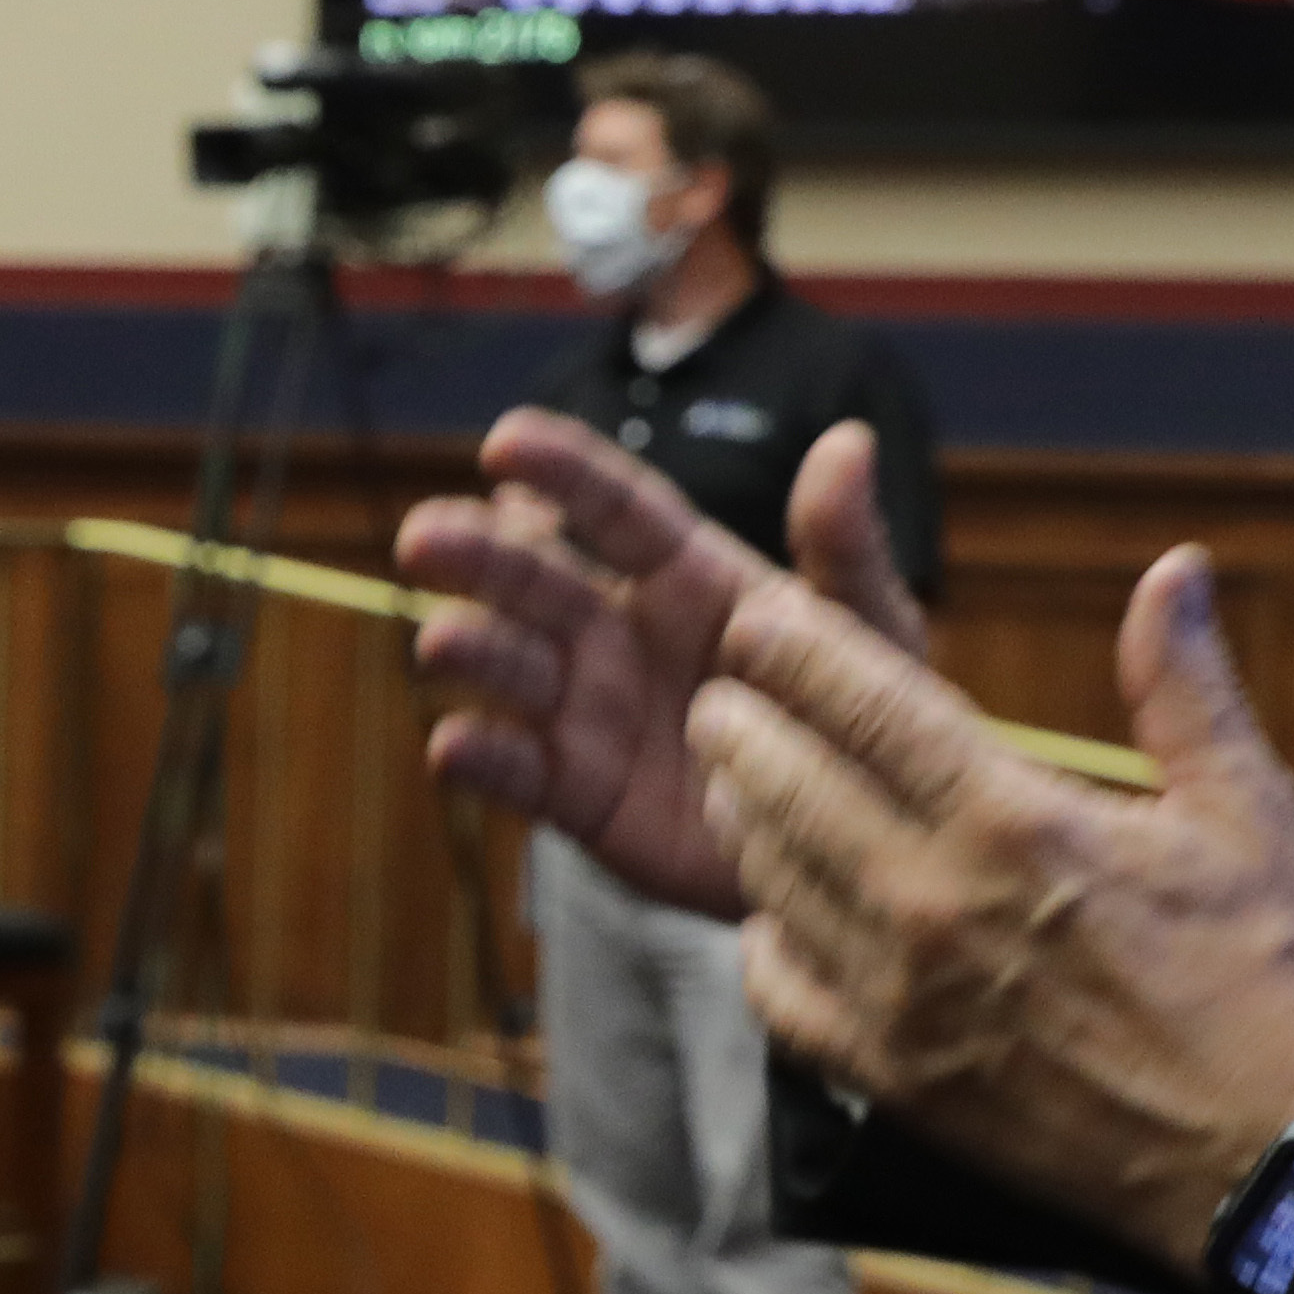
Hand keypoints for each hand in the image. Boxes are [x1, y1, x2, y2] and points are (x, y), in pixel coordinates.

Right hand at [396, 411, 928, 916]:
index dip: (564, 472)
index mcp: (689, 576)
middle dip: (479, 558)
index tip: (505, 441)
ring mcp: (592, 714)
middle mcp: (622, 633)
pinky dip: (482, 761)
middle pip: (539, 582)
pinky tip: (453, 746)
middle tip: (422, 538)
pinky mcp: (579, 796)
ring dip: (473, 650)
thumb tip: (847, 441)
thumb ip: (844, 548)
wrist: (856, 852)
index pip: (616, 509)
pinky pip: (520, 773)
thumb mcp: (870, 632)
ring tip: (443, 642)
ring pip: (515, 669)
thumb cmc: (865, 723)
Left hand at [685, 547, 1293, 1278]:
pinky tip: (772, 910)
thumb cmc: (1259, 976)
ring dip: (739, 817)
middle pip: (780, 781)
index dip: (789, 648)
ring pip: (766, 877)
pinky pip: (778, 991)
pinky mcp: (885, 1073)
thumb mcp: (1245, 812)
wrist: (1259, 1158)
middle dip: (736, 725)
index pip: (857, 701)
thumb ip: (1184, 685)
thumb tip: (1172, 567)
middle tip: (720, 699)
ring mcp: (897, 994)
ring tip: (734, 780)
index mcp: (1012, 819)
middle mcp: (932, 899)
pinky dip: (762, 942)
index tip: (755, 620)